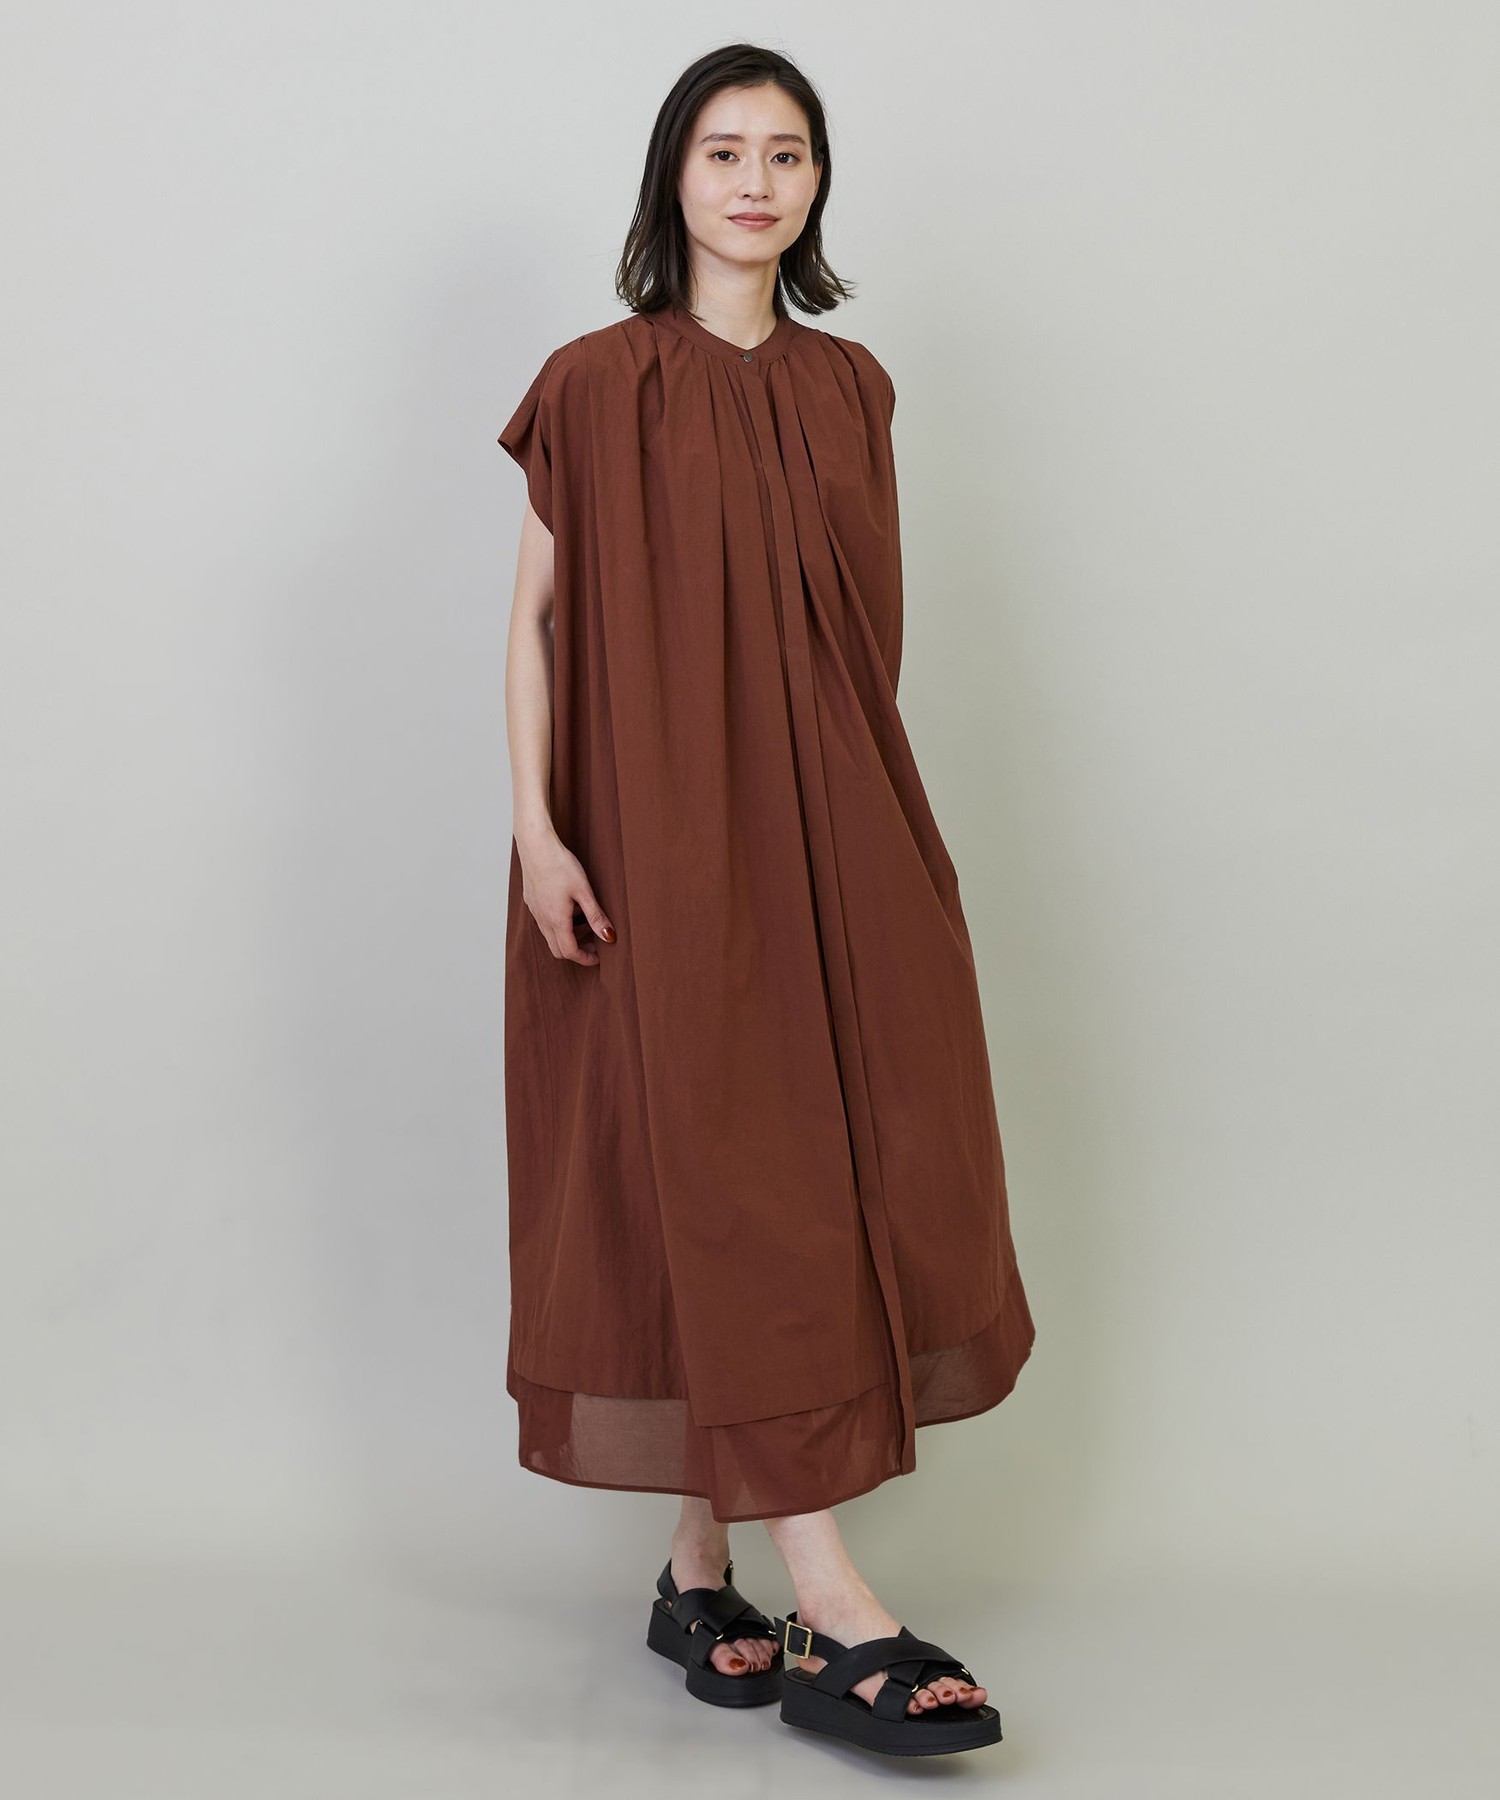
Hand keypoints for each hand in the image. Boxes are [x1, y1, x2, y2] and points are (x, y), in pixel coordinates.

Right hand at [518, 832, 616, 966]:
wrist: (536, 845)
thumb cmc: (560, 865)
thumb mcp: (584, 891)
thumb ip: (596, 916)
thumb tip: (609, 937)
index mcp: (556, 920)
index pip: (570, 951)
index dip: (585, 958)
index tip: (598, 957)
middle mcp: (542, 919)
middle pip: (557, 950)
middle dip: (576, 952)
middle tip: (594, 944)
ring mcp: (535, 911)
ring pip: (550, 937)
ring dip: (568, 938)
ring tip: (585, 923)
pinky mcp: (532, 902)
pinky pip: (544, 923)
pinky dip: (559, 926)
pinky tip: (570, 908)